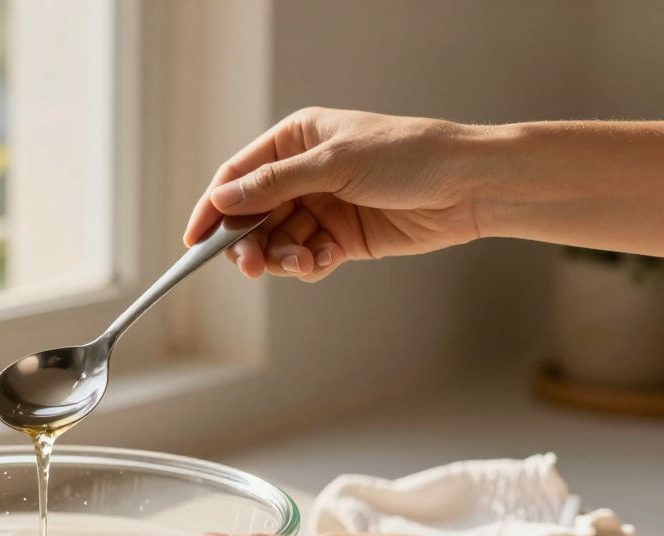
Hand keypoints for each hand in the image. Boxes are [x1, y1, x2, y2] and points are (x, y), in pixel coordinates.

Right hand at [188, 107, 489, 281]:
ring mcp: (322, 207)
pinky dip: (308, 264)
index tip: (194, 240)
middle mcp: (303, 173)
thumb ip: (275, 184)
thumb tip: (223, 198)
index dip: (213, 208)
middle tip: (251, 266)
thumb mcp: (334, 164)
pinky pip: (306, 257)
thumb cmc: (408, 156)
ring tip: (303, 262)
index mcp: (296, 140)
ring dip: (282, 257)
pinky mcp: (342, 238)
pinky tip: (323, 262)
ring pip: (278, 242)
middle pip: (252, 216)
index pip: (238, 175)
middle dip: (249, 242)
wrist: (469, 186)